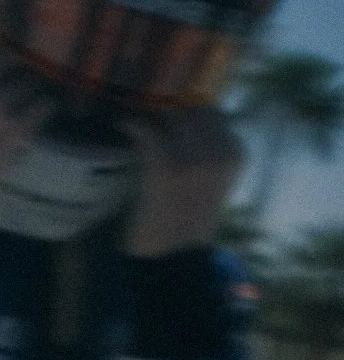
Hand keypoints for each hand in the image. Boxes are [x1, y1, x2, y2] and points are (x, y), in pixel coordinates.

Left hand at [121, 107, 241, 257]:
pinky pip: (147, 131)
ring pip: (170, 115)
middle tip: (142, 106)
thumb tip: (181, 110)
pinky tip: (122, 124)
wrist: (173, 255)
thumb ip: (205, 145)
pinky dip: (131, 124)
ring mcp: (196, 160)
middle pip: (191, 106)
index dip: (185, 104)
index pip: (211, 108)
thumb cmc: (185, 214)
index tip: (163, 105)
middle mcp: (222, 153)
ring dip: (147, 112)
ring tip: (131, 114)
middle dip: (166, 104)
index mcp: (236, 153)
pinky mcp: (167, 169)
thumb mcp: (209, 177)